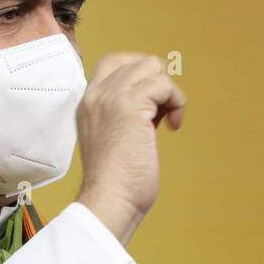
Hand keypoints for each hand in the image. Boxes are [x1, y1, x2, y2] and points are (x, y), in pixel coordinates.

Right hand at [74, 53, 184, 245]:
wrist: (108, 201)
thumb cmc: (114, 182)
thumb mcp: (111, 137)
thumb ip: (123, 115)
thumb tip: (155, 101)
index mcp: (87, 103)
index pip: (113, 63)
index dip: (139, 75)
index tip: (150, 105)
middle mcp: (95, 95)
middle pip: (138, 61)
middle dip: (158, 84)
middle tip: (160, 114)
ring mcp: (111, 97)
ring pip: (152, 67)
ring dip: (169, 92)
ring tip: (166, 121)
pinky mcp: (130, 105)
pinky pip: (164, 85)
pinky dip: (177, 103)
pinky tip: (172, 127)